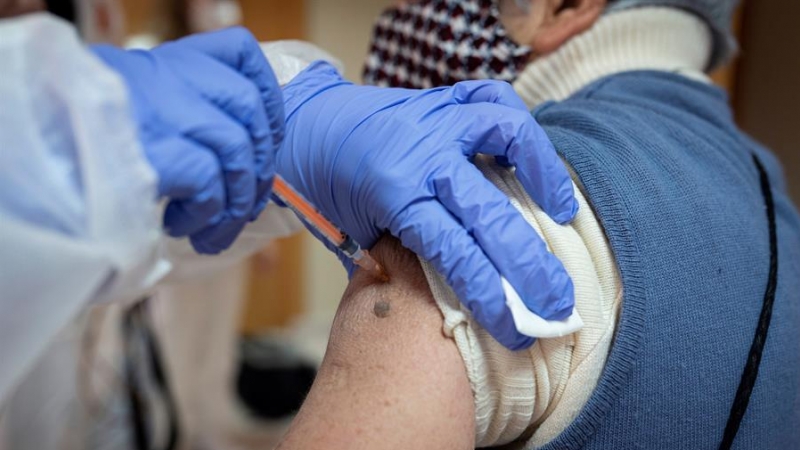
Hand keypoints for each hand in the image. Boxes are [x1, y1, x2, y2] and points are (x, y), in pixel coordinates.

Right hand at [92, 27, 283, 253]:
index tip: (268, 135)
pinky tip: (183, 226)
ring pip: (237, 152)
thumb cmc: (75, 134)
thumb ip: (172, 111)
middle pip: (249, 108)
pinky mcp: (159, 152)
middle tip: (244, 203)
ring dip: (234, 202)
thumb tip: (225, 160)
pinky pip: (211, 186)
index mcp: (164, 60)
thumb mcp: (126, 104)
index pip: (239, 52)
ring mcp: (165, 111)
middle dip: (258, 164)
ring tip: (214, 230)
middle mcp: (169, 76)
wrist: (32, 151)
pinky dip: (207, 214)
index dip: (268, 96)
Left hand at [278, 62, 577, 349]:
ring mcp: (438, 119)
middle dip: (531, 265)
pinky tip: (534, 158)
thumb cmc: (331, 188)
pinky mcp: (444, 98)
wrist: (305, 125)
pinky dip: (520, 127)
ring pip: (508, 134)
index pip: (455, 253)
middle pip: (492, 212)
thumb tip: (460, 297)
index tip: (517, 330)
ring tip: (563, 215)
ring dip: (545, 175)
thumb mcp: (357, 232)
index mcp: (393, 194)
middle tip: (558, 300)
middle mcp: (422, 154)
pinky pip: (493, 99)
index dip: (491, 296)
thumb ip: (407, 257)